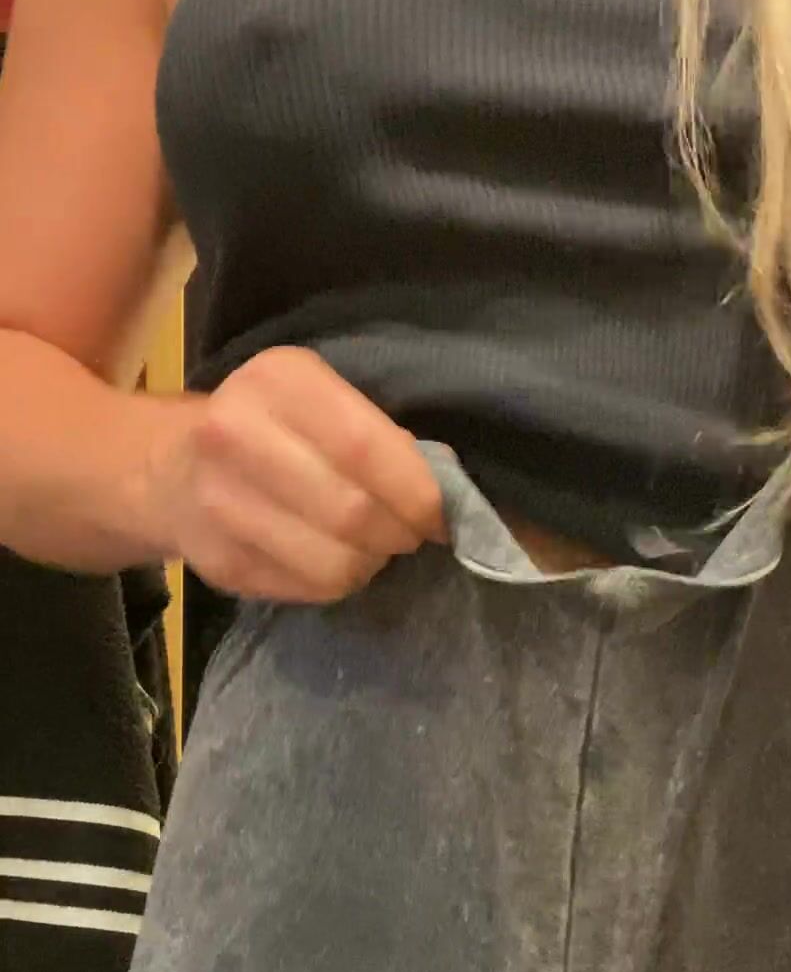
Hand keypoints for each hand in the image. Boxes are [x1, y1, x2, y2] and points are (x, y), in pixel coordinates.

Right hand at [151, 347, 445, 600]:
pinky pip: (307, 589)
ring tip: (369, 549)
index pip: (365, 448)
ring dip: (370, 564)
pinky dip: (336, 582)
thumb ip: (376, 434)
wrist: (163, 467)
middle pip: (353, 513)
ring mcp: (221, 503)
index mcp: (277, 382)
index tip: (439, 515)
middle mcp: (237, 435)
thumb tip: (447, 492)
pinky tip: (329, 559)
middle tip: (408, 535)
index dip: (416, 493)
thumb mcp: (316, 399)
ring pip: (334, 564)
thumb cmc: (266, 427)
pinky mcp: (220, 562)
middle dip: (399, 534)